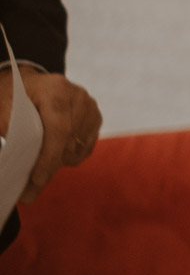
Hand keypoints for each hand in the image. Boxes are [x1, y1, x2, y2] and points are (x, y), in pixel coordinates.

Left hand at [0, 69, 101, 203]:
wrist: (30, 81)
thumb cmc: (13, 94)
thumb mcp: (3, 106)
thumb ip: (8, 127)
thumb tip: (13, 156)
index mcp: (56, 90)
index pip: (59, 129)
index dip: (48, 158)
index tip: (36, 181)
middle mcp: (79, 97)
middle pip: (68, 143)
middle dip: (48, 169)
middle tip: (29, 193)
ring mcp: (90, 107)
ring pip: (76, 148)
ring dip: (57, 163)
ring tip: (37, 168)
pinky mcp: (95, 117)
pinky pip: (84, 147)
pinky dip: (69, 156)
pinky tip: (53, 154)